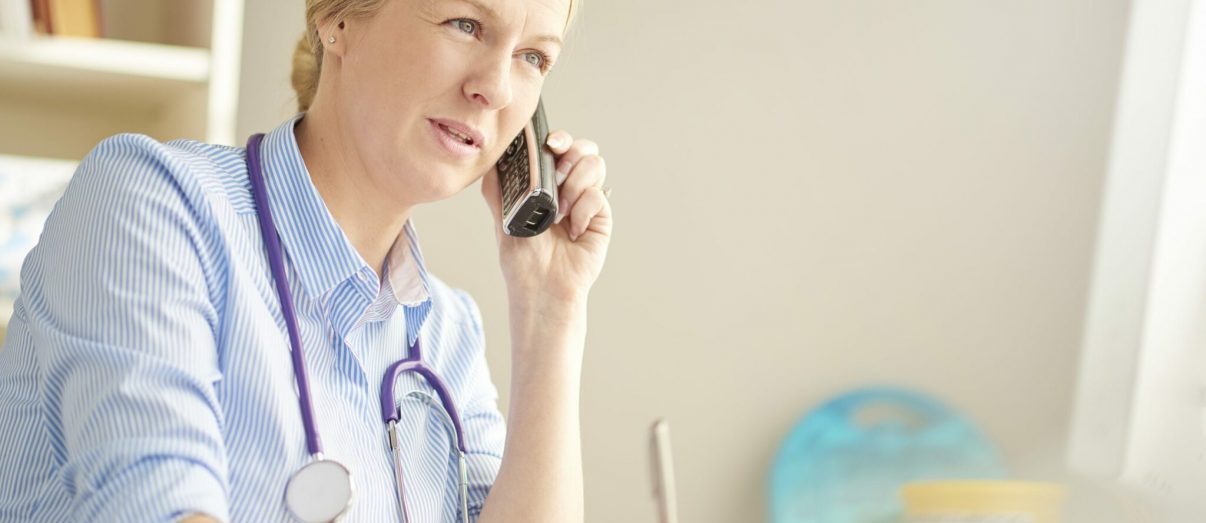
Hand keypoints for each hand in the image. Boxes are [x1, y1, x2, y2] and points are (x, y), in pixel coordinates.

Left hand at [481, 130, 611, 310]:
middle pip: (585, 148)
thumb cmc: (522, 259)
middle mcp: (570, 187)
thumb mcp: (502, 218)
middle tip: (558, 175)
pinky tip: (572, 231)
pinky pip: (598, 195)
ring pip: (596, 164)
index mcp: (546, 182)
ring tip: (560, 212)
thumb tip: (491, 159)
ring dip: (575, 184)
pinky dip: (582, 211)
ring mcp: (587, 200)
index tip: (551, 144)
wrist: (541, 287)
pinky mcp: (601, 216)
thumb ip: (496, 188)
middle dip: (572, 154)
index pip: (560, 147)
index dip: (559, 138)